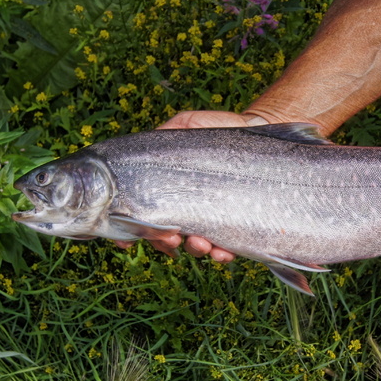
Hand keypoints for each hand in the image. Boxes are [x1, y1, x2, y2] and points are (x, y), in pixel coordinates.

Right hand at [115, 111, 265, 262]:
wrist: (255, 132)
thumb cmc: (217, 129)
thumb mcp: (184, 125)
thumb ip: (162, 136)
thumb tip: (140, 152)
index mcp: (167, 190)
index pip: (141, 214)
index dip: (128, 232)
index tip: (124, 241)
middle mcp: (185, 207)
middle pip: (165, 235)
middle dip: (162, 242)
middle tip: (169, 239)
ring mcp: (210, 218)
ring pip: (194, 245)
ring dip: (193, 249)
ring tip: (199, 243)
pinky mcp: (235, 225)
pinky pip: (227, 247)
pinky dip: (221, 255)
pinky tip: (222, 252)